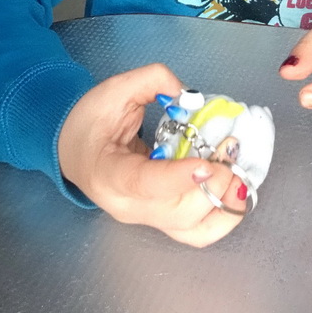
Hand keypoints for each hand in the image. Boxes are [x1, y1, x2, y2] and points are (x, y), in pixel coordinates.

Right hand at [57, 64, 245, 245]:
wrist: (74, 149)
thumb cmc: (90, 122)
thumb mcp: (113, 90)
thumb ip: (152, 81)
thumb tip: (189, 96)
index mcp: (109, 174)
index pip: (145, 185)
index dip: (178, 178)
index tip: (206, 165)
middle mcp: (128, 206)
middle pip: (178, 213)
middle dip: (213, 185)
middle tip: (229, 150)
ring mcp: (147, 218)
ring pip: (193, 230)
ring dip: (225, 203)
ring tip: (237, 171)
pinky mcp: (163, 220)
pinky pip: (199, 231)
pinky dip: (224, 214)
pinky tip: (236, 189)